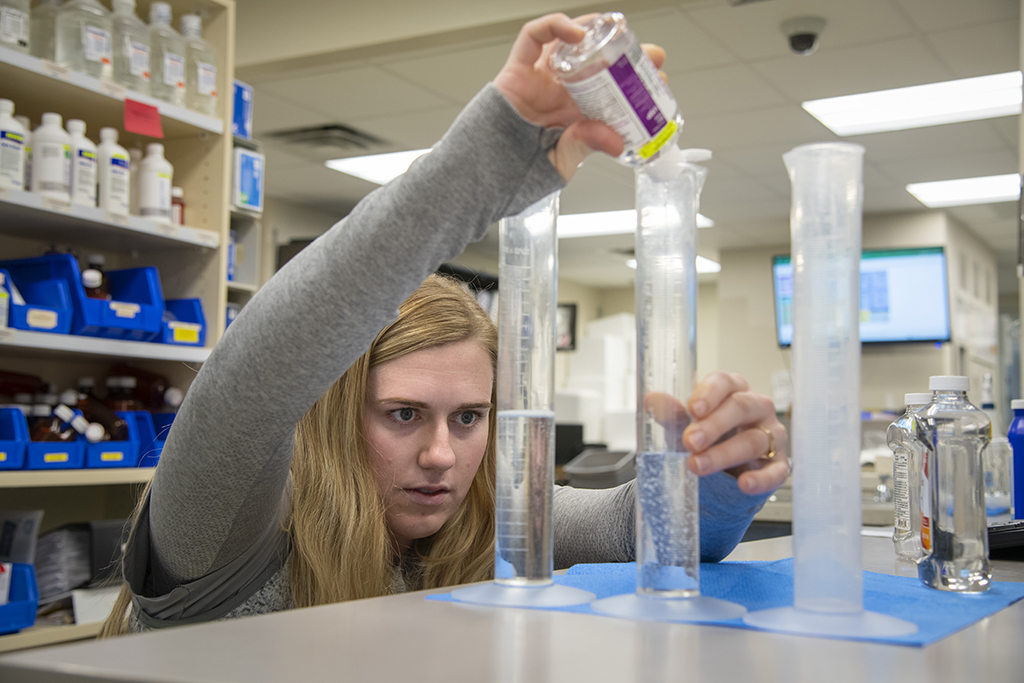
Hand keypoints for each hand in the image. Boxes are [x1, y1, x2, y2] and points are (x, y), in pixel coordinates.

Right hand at [492, 13, 666, 180]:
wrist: (478, 179)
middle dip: (625, 55)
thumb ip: (585, 146)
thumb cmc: (513, 176)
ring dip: (594, 33)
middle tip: (652, 56)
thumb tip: (615, 140)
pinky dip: (555, 27)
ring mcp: (538, 80)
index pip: (611, 92)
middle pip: (596, 63)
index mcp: (574, 117)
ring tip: (616, 35)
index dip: (635, 84)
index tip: (659, 82)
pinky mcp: (516, 70)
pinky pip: (533, 37)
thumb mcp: (560, 164)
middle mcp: (558, 94)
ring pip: (567, 43)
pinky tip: (577, 34)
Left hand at [645, 373, 789, 495]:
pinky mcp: (778, 464)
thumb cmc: (708, 438)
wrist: (723, 473)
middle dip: (714, 425)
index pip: (724, 382)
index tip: (693, 408)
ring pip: (754, 440)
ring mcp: (771, 435)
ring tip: (698, 466)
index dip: (709, 394)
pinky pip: (776, 471)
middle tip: (690, 441)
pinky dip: (761, 479)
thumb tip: (652, 400)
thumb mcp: (686, 425)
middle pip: (740, 408)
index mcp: (732, 390)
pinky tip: (744, 484)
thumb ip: (672, 414)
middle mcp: (756, 408)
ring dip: (724, 454)